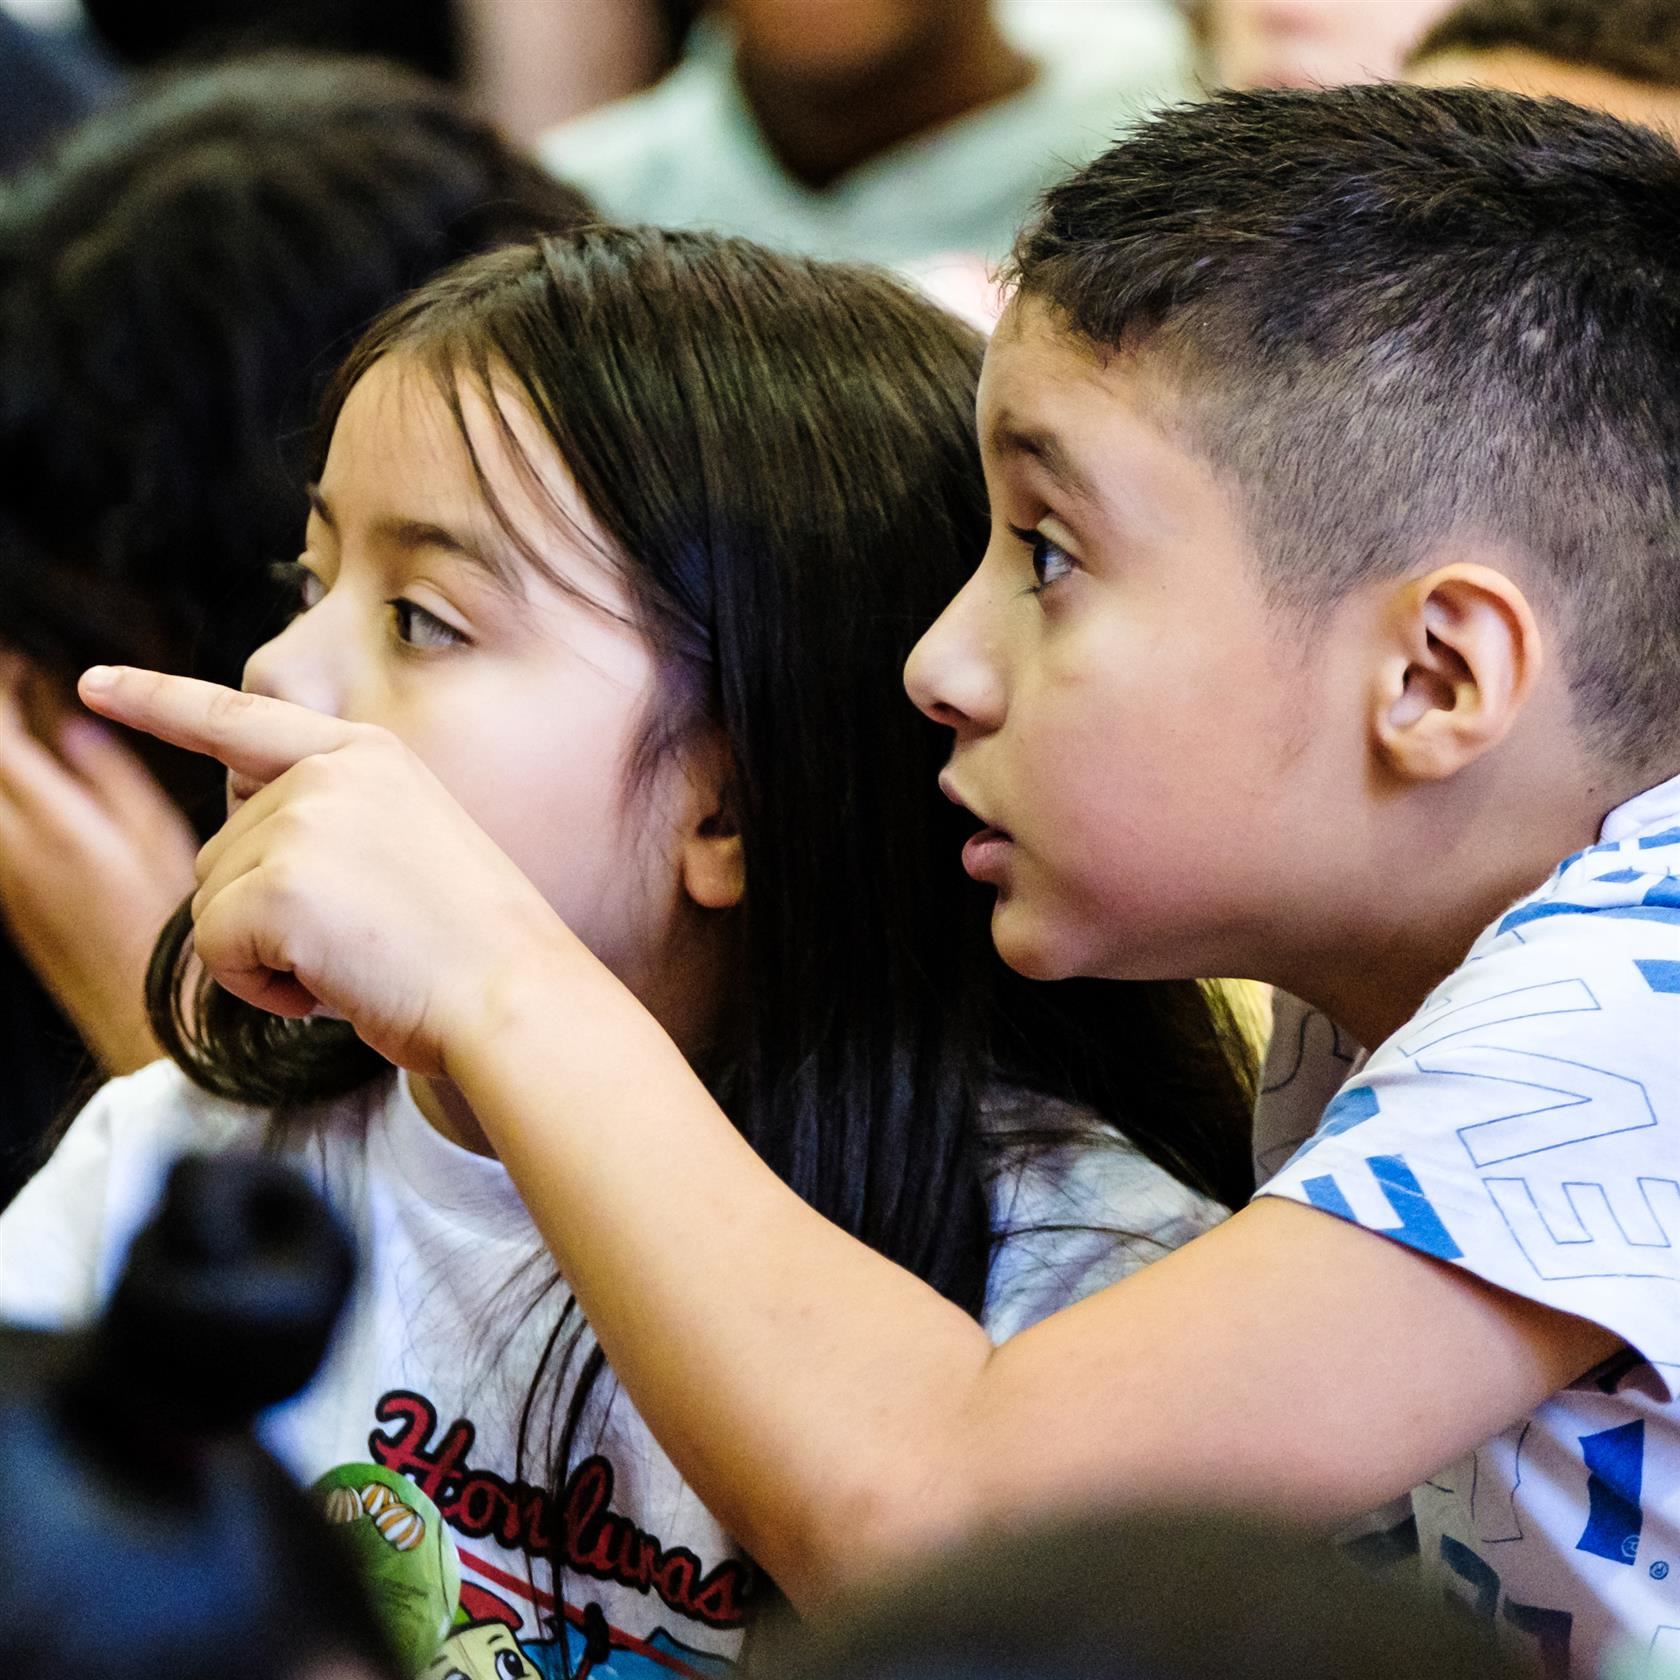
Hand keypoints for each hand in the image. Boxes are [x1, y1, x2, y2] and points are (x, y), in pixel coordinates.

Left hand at [0, 660, 198, 1072]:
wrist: (143, 1026)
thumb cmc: (175, 941)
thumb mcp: (163, 846)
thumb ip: (111, 781)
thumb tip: (75, 721)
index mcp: (62, 828)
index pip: (1, 741)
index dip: (2, 690)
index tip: (16, 660)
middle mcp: (18, 849)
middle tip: (15, 681)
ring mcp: (7, 874)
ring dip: (3, 757)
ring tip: (19, 718)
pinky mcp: (10, 895)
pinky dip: (10, 792)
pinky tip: (36, 782)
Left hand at [77, 665, 572, 1076]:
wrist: (515, 992)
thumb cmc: (474, 946)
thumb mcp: (407, 846)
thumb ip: (328, 824)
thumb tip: (235, 856)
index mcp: (367, 755)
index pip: (241, 718)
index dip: (158, 700)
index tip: (96, 683)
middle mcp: (328, 772)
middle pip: (222, 848)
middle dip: (267, 912)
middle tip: (364, 938)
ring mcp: (300, 821)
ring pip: (212, 902)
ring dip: (266, 952)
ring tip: (358, 959)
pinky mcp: (276, 885)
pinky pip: (217, 951)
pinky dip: (264, 988)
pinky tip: (336, 985)